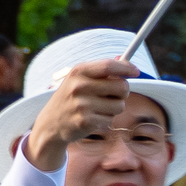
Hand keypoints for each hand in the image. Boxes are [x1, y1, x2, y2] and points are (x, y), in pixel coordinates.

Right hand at [22, 57, 136, 173]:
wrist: (50, 124)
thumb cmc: (71, 98)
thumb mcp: (79, 79)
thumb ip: (102, 70)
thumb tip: (126, 61)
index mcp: (78, 72)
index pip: (109, 66)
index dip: (126, 68)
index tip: (136, 72)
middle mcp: (79, 86)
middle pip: (122, 86)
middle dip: (123, 92)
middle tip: (113, 96)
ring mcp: (81, 105)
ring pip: (120, 105)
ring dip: (114, 108)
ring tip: (98, 109)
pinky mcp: (85, 121)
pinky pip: (110, 119)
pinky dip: (105, 120)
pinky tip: (92, 119)